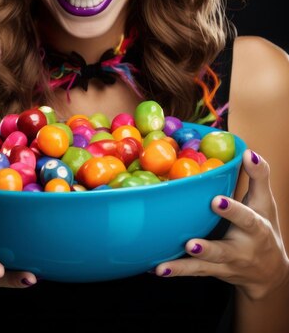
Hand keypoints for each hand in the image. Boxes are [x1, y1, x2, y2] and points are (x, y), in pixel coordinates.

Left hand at [153, 149, 288, 299]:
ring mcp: (225, 265)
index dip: (233, 211)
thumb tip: (248, 153)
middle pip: (223, 251)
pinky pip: (193, 272)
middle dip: (207, 248)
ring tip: (164, 266)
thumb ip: (258, 176)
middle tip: (190, 243)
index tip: (217, 200)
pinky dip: (175, 271)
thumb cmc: (264, 228)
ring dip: (183, 267)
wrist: (270, 273)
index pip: (246, 219)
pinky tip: (155, 268)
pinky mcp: (212, 271)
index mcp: (255, 230)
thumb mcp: (265, 203)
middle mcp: (240, 251)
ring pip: (204, 267)